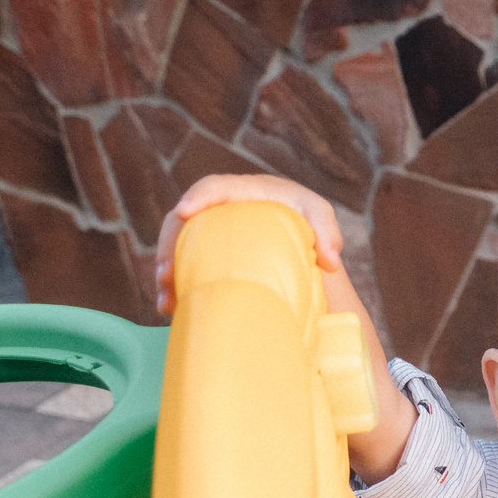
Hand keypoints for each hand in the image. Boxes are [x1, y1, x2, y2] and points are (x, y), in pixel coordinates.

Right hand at [153, 174, 344, 316]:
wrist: (298, 237)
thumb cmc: (308, 220)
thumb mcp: (320, 218)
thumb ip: (328, 232)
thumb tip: (331, 261)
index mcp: (242, 192)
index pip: (214, 188)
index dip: (197, 197)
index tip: (185, 212)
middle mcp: (217, 209)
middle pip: (181, 222)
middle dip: (167, 246)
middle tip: (166, 275)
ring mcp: (207, 232)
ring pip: (175, 248)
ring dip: (166, 273)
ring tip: (166, 302)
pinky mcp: (204, 253)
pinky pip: (182, 267)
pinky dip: (175, 288)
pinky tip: (171, 310)